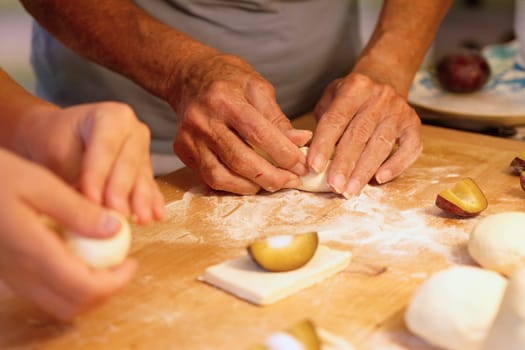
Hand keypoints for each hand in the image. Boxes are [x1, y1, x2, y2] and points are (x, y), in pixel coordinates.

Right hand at [0, 149, 135, 319]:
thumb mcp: (40, 184)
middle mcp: (22, 272)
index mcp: (34, 252)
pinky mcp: (10, 272)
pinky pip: (45, 293)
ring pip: (59, 304)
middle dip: (106, 291)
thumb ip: (78, 210)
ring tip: (104, 262)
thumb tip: (116, 229)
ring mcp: (14, 276)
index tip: (132, 263)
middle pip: (74, 305)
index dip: (116, 282)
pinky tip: (79, 257)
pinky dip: (69, 285)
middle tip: (122, 266)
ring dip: (88, 292)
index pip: (85, 288)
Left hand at [20, 102, 163, 223]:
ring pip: (142, 177)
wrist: (58, 140)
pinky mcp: (145, 168)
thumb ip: (74, 176)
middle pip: (129, 162)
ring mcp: (142, 149)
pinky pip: (150, 186)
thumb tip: (88, 207)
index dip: (99, 174)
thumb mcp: (56, 155)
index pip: (106, 147)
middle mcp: (133, 129)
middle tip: (116, 214)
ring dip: (141, 201)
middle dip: (122, 191)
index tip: (91, 199)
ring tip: (141, 220)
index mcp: (110, 115)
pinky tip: (156, 216)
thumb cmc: (54, 143)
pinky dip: (152, 203)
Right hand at [168, 52, 311, 193]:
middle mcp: (202, 120)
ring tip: (274, 183)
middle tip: (293, 181)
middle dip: (272, 176)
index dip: (283, 154)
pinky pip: (210, 178)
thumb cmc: (227, 79)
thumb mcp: (257, 88)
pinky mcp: (182, 151)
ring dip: (252, 186)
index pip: (258, 133)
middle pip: (240, 160)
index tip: (302, 165)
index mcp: (224, 99)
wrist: (188, 76)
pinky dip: (234, 185)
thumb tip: (300, 142)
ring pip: (222, 176)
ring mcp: (188, 138)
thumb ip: (277, 118)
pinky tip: (251, 181)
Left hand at [308, 73, 421, 197]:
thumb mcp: (330, 98)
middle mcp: (379, 97)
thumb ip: (321, 122)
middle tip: (334, 186)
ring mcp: (399, 110)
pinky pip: (410, 147)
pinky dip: (396, 165)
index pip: (336, 119)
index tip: (314, 167)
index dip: (324, 145)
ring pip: (381, 144)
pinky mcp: (414, 123)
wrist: (384, 79)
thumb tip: (306, 153)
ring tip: (351, 190)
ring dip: (365, 170)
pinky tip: (381, 179)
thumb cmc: (350, 98)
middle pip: (359, 135)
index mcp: (354, 87)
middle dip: (345, 164)